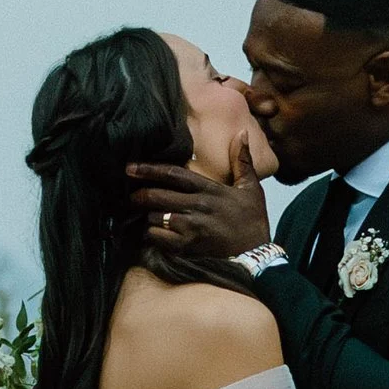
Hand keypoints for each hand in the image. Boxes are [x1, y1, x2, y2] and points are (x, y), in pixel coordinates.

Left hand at [127, 132, 271, 264]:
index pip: (174, 174)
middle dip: (139, 195)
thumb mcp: (251, 189)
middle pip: (158, 195)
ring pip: (155, 217)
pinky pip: (157, 237)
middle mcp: (198, 206)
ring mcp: (191, 227)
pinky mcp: (187, 247)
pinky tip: (153, 233)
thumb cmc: (252, 222)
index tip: (130, 168)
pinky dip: (151, 235)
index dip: (149, 169)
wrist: (257, 256)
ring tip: (144, 216)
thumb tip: (242, 132)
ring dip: (146, 216)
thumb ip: (242, 161)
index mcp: (210, 189)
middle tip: (130, 195)